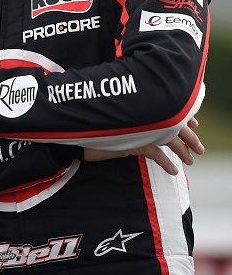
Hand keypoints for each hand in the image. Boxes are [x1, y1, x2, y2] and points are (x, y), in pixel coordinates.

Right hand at [84, 117, 204, 175]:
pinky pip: (154, 153)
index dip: (184, 115)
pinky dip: (166, 163)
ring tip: (191, 160)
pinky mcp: (132, 142)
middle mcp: (141, 113)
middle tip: (199, 146)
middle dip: (188, 135)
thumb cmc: (93, 119)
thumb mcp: (116, 113)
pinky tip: (173, 170)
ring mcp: (137, 127)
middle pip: (173, 123)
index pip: (169, 107)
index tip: (194, 123)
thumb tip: (146, 116)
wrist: (76, 129)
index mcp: (140, 103)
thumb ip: (131, 112)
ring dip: (182, 150)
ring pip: (168, 138)